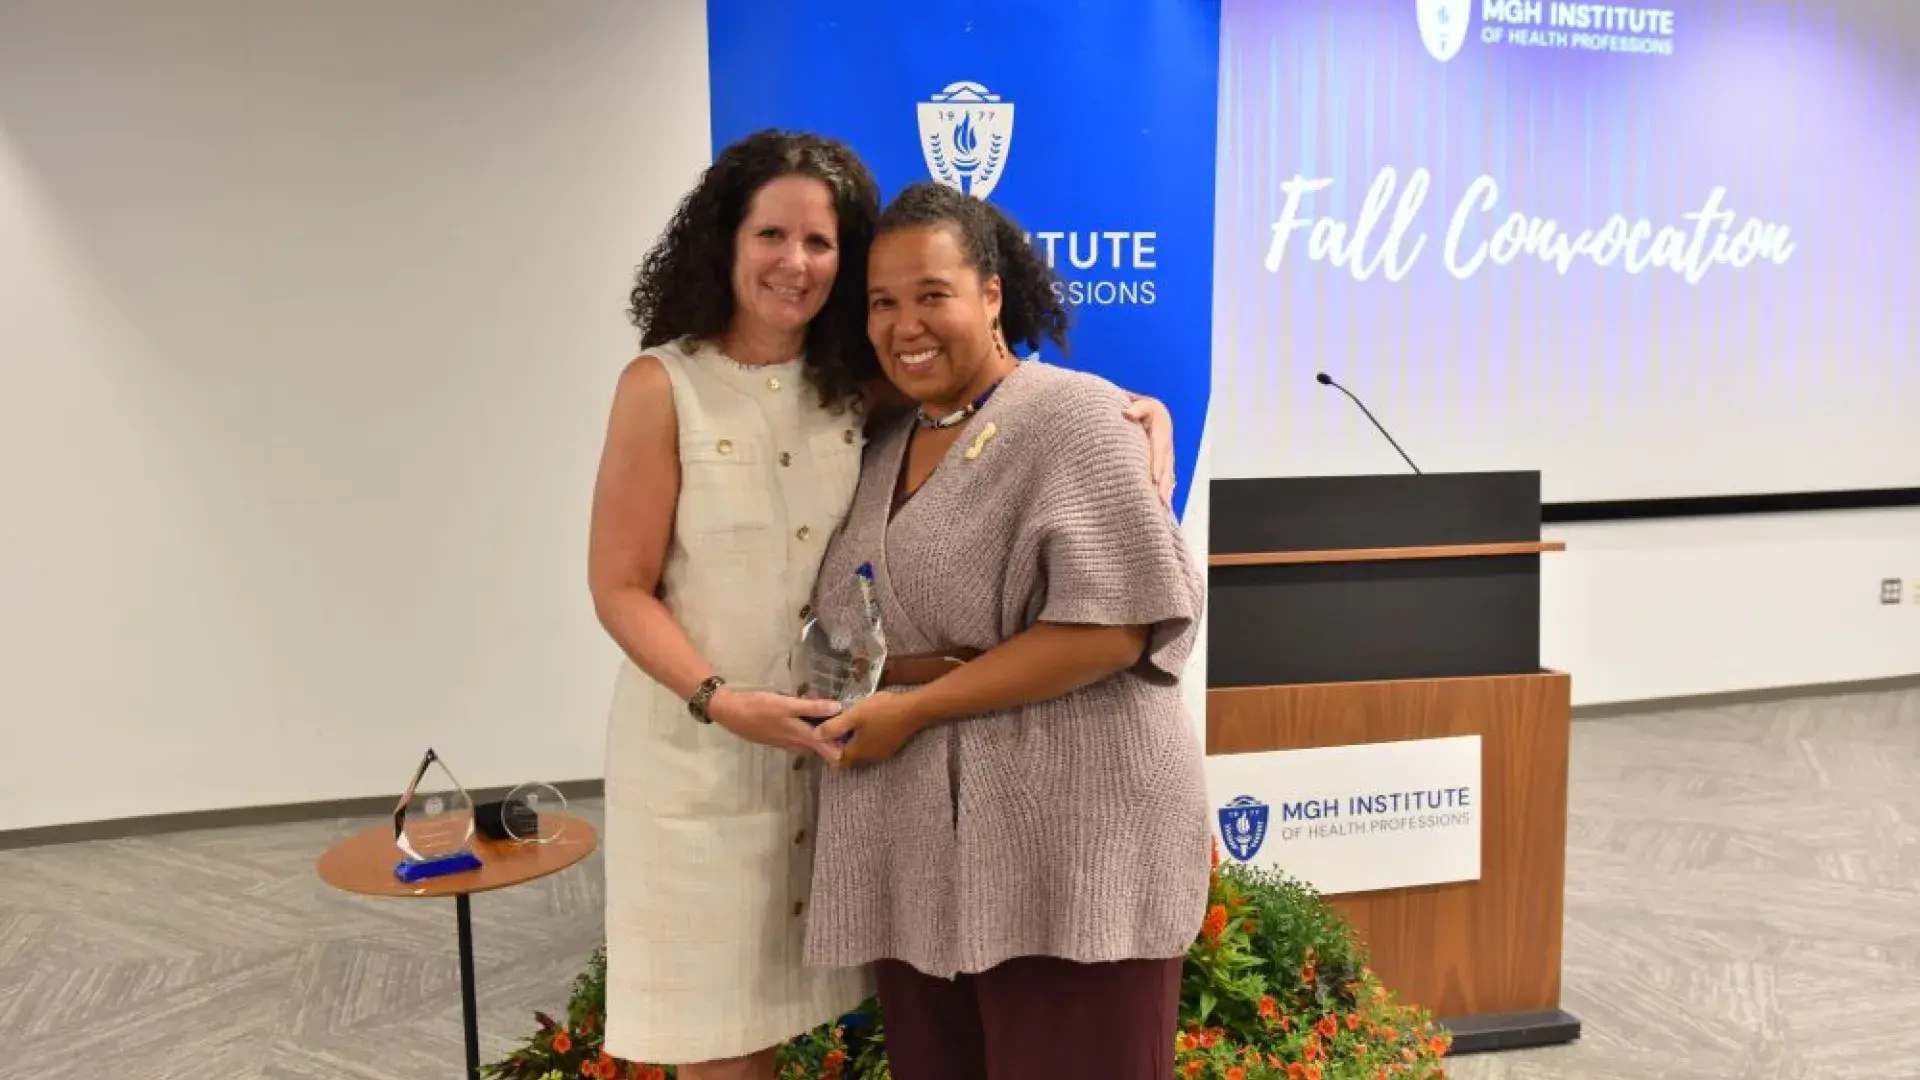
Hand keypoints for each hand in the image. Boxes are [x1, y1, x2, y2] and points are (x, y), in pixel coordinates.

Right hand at [705, 688, 843, 762]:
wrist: (731, 713)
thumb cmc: (760, 707)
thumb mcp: (788, 705)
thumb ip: (812, 708)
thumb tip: (837, 708)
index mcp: (800, 736)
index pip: (827, 748)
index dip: (841, 749)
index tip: (856, 746)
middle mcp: (795, 743)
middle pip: (819, 744)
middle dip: (831, 736)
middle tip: (842, 721)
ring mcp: (785, 742)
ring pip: (808, 739)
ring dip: (817, 729)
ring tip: (826, 711)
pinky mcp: (778, 737)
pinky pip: (798, 735)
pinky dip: (806, 726)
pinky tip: (805, 714)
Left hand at [815, 691, 920, 767]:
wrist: (915, 709)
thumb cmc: (882, 711)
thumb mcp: (854, 715)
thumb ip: (833, 727)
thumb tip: (814, 736)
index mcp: (858, 752)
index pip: (837, 761)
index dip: (828, 750)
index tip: (825, 735)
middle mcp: (870, 758)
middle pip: (849, 756)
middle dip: (840, 744)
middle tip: (835, 726)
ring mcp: (882, 753)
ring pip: (861, 750)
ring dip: (853, 740)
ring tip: (849, 722)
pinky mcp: (890, 746)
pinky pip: (871, 745)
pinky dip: (864, 737)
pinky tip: (865, 722)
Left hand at [1123, 393, 1175, 506]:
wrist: (1157, 412)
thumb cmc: (1145, 408)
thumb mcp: (1142, 405)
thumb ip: (1136, 408)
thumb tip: (1125, 412)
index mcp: (1161, 436)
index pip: (1159, 452)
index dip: (1157, 466)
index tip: (1154, 479)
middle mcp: (1166, 449)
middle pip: (1166, 469)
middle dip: (1163, 486)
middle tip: (1161, 502)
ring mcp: (1166, 458)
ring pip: (1168, 477)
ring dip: (1166, 492)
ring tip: (1164, 508)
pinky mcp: (1164, 464)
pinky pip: (1166, 479)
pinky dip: (1165, 492)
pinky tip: (1164, 505)